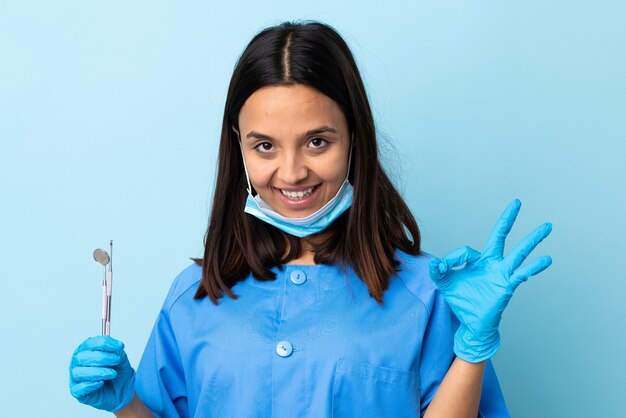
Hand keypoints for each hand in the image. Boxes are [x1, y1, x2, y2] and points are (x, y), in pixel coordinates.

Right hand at [69, 335, 135, 411]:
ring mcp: (76, 377)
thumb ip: (117, 352)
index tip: (120, 347)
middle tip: (116, 361)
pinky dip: (91, 385)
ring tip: (112, 374)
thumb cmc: (118, 373)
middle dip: (103, 358)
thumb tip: (114, 349)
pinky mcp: (77, 391)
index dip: (106, 343)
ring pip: (80, 372)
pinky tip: (101, 383)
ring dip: (99, 372)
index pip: (91, 343)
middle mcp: (78, 362)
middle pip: (83, 357)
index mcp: (86, 350)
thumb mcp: (121, 359)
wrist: (122, 391)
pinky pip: (79, 388)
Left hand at [429, 199, 552, 362]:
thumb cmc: (462, 302)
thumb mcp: (445, 284)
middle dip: (508, 220)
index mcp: (477, 261)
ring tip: (547, 226)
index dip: (454, 258)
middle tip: (517, 202)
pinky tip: (546, 259)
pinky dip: (533, 267)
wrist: (471, 324)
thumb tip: (435, 263)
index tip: (443, 268)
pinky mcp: (507, 286)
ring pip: (518, 253)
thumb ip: (438, 272)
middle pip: (500, 237)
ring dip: (532, 239)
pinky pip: (521, 274)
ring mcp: (502, 274)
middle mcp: (492, 264)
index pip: (467, 251)